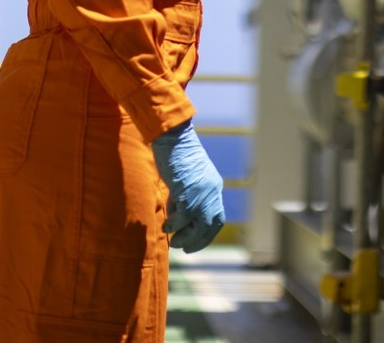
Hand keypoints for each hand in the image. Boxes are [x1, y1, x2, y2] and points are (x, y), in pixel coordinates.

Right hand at [150, 120, 224, 251]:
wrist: (173, 136)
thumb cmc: (176, 153)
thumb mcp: (187, 176)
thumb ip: (188, 194)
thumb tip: (179, 218)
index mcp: (214, 186)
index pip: (217, 218)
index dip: (207, 234)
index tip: (195, 243)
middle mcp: (212, 191)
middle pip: (210, 225)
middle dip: (198, 241)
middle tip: (182, 247)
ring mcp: (201, 192)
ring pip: (198, 225)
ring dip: (185, 237)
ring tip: (173, 241)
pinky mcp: (187, 191)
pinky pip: (183, 217)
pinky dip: (174, 225)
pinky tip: (166, 227)